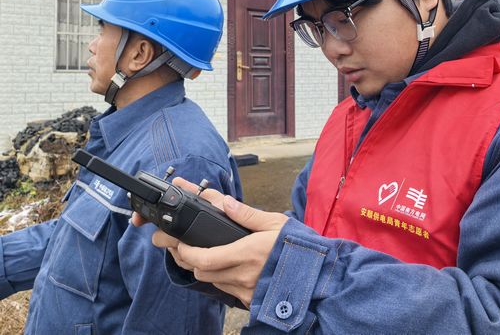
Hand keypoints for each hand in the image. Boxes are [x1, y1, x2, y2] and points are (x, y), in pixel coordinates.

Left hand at [140, 176, 288, 306]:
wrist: (319, 275)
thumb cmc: (300, 247)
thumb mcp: (275, 223)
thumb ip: (246, 214)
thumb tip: (223, 201)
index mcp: (247, 253)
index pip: (203, 258)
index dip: (184, 251)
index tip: (178, 242)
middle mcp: (243, 275)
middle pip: (201, 271)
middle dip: (188, 259)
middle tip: (184, 245)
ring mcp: (246, 290)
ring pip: (212, 281)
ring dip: (204, 268)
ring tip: (203, 252)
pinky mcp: (251, 300)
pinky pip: (226, 289)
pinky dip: (220, 277)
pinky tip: (226, 265)